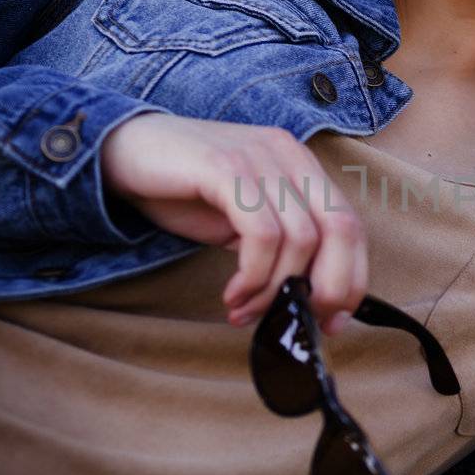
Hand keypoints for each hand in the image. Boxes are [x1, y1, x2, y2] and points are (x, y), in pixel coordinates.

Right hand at [100, 113, 367, 332]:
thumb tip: (310, 301)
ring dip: (274, 290)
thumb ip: (280, 247)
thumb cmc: (183, 191)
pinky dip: (253, 275)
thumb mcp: (244, 221)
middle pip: (341, 229)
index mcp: (302, 167)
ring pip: (300, 238)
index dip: (351, 280)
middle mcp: (289, 156)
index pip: (352, 227)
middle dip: (327, 288)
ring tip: (243, 310)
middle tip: (296, 320)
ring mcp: (259, 157)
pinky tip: (232, 294)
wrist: (121, 152)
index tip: (332, 322)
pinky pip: (261, 233)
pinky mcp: (226, 167)